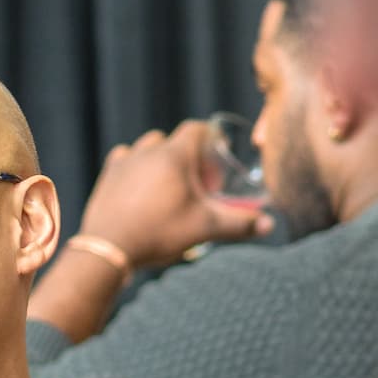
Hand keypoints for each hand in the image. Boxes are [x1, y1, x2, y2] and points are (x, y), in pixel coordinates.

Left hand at [78, 122, 269, 269]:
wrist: (109, 248)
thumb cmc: (160, 233)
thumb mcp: (205, 228)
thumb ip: (239, 223)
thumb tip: (269, 225)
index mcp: (175, 155)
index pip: (196, 128)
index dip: (209, 137)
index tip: (217, 152)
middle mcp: (147, 150)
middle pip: (172, 140)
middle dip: (187, 154)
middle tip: (196, 180)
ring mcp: (124, 162)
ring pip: (147, 148)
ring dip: (160, 159)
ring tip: (169, 185)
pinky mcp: (107, 176)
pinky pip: (124, 160)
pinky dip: (135, 168)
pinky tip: (140, 187)